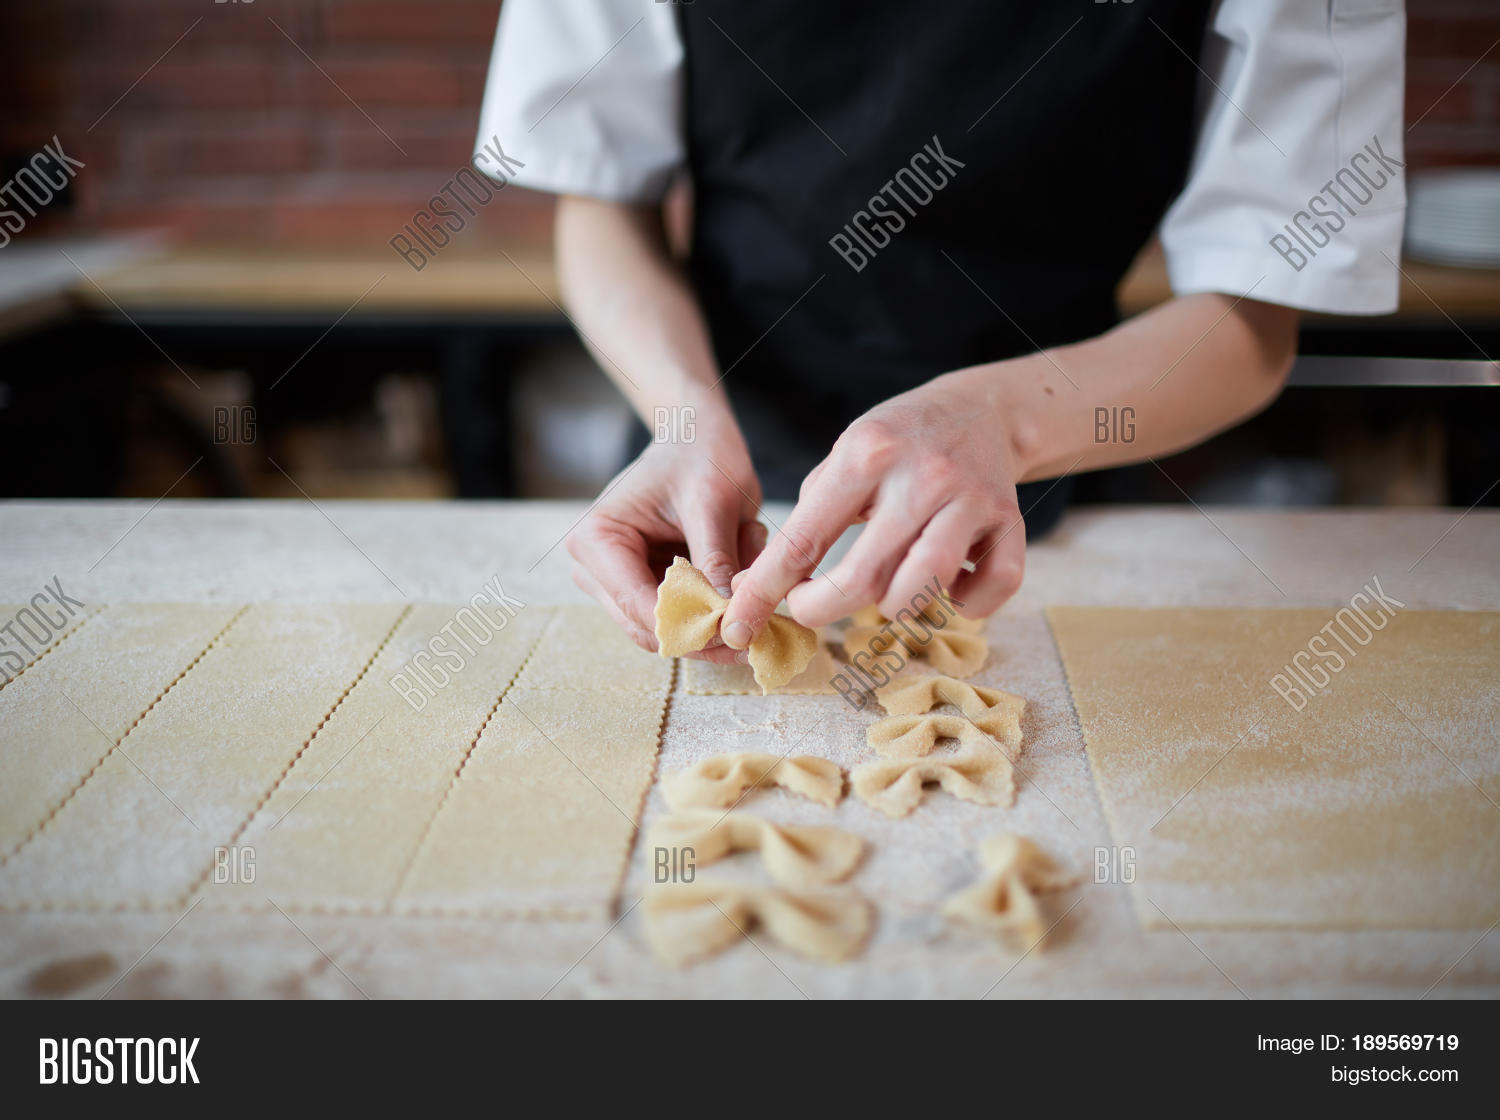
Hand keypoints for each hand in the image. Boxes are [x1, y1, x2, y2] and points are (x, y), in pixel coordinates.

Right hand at [567, 430, 768, 661]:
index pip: (638, 605)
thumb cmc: (699, 455)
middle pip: (649, 628)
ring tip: (751, 570)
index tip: (738, 628)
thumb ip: (716, 559)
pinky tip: (741, 566)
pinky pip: (682, 617)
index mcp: (596, 540)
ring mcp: (615, 582)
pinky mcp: (642, 587)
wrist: (695, 436)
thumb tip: (727, 617)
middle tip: (759, 625)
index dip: (689, 626)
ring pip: (669, 630)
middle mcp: (594, 568)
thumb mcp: (713, 503)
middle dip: (706, 630)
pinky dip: (717, 604)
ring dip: (715, 615)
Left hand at [722, 365, 1025, 647]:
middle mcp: (922, 477)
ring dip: (892, 607)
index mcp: (868, 454)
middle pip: (863, 579)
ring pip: (921, 590)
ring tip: (885, 588)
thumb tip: (758, 585)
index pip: (805, 539)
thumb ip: (810, 514)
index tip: (740, 621)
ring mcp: (971, 501)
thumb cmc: (899, 440)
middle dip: (821, 610)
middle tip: (808, 609)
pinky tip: (949, 587)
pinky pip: (992, 589)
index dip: (767, 590)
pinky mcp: (1011, 522)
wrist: (983, 409)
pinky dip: (968, 604)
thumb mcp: (845, 453)